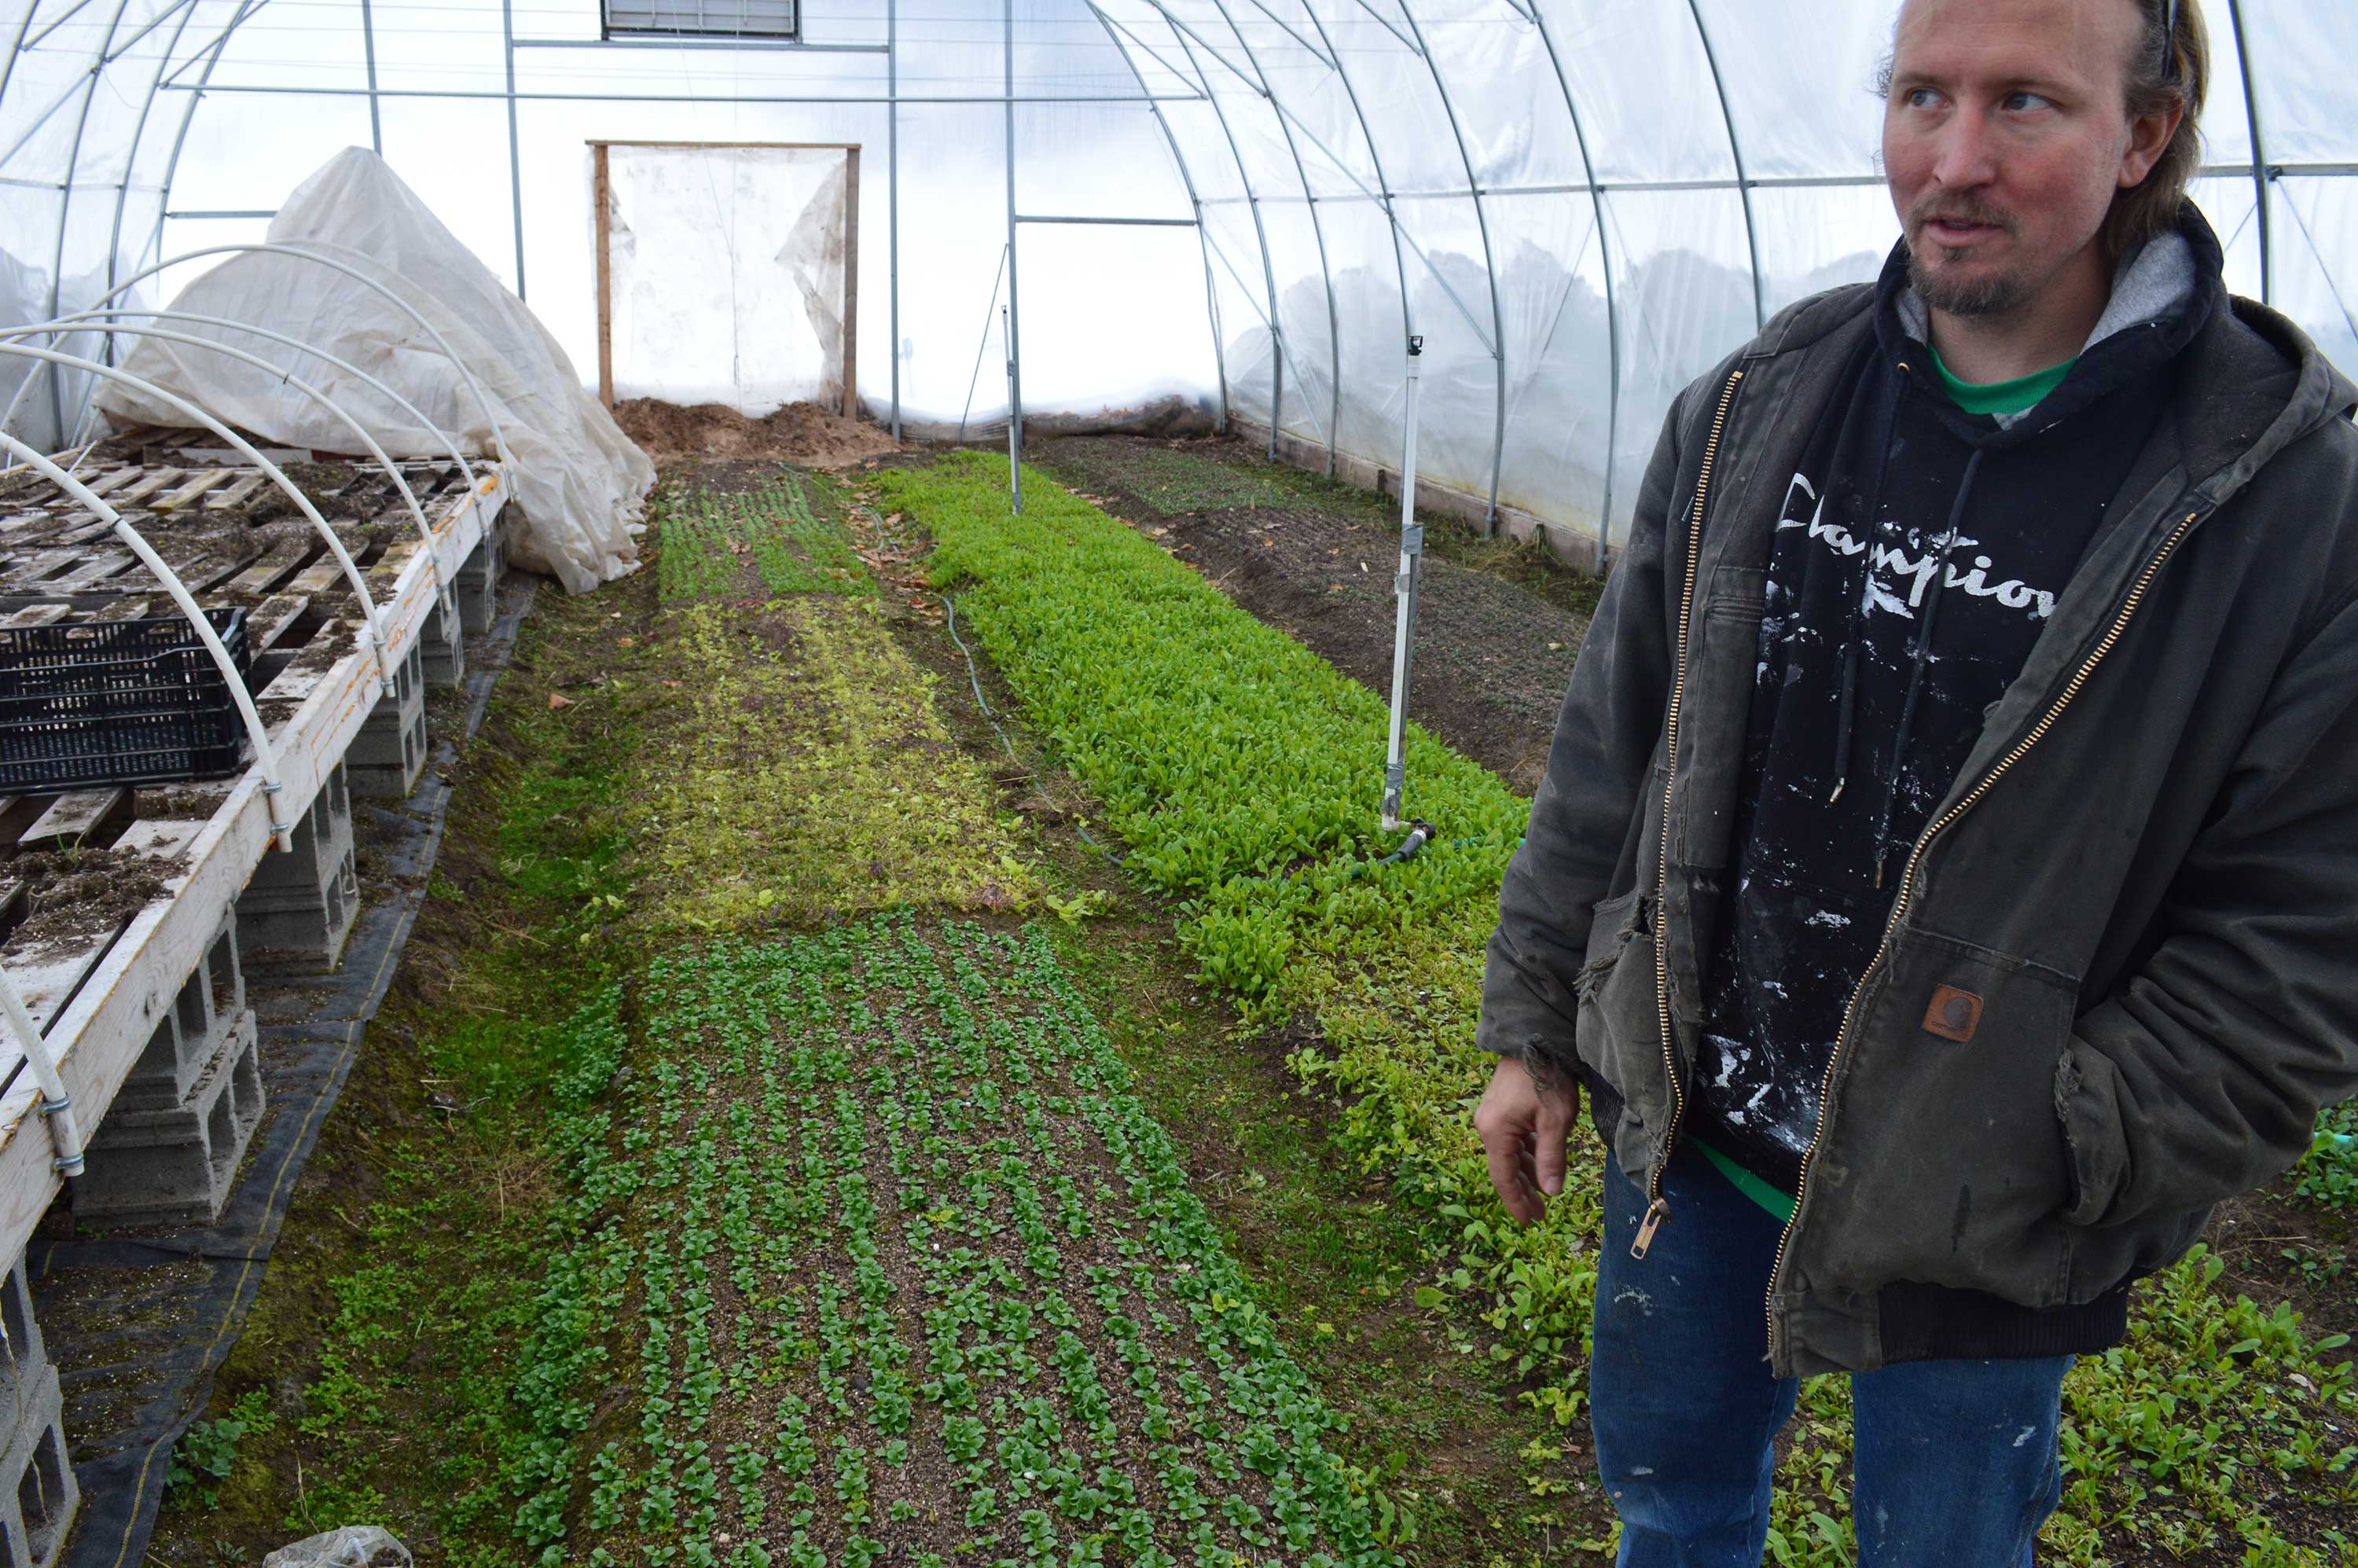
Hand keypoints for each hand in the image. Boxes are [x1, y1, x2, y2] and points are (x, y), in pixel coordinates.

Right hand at [1474, 1055, 1579, 1223]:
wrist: (1536, 1037)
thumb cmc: (1546, 1077)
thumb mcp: (1555, 1121)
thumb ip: (1551, 1158)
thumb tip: (1551, 1192)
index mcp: (1495, 1132)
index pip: (1503, 1178)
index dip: (1516, 1202)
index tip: (1529, 1222)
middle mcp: (1487, 1126)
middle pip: (1504, 1168)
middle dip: (1522, 1193)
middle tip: (1540, 1215)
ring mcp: (1493, 1116)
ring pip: (1510, 1154)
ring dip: (1526, 1174)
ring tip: (1544, 1193)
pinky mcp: (1502, 1107)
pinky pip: (1513, 1139)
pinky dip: (1526, 1155)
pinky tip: (1541, 1164)